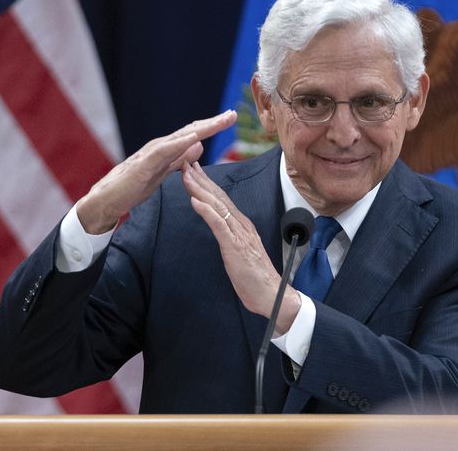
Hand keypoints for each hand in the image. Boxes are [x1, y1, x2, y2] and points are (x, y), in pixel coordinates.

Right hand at [77, 110, 236, 233]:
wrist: (108, 200)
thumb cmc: (134, 186)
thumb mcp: (164, 171)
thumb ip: (180, 158)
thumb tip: (198, 145)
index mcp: (168, 150)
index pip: (194, 135)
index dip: (212, 127)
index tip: (231, 119)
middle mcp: (161, 146)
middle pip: (191, 131)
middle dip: (213, 123)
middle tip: (233, 114)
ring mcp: (151, 154)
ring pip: (180, 137)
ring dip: (201, 129)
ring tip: (219, 122)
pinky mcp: (143, 165)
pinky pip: (163, 152)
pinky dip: (179, 143)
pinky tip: (193, 138)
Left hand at [182, 161, 300, 333]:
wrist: (272, 295)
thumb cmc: (255, 278)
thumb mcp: (239, 252)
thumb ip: (231, 237)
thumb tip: (220, 228)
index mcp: (242, 225)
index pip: (221, 199)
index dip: (206, 184)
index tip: (193, 170)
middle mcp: (241, 225)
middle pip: (218, 197)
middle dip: (200, 179)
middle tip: (185, 161)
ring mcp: (239, 234)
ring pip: (217, 206)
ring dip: (200, 189)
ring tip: (186, 175)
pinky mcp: (235, 246)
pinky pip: (219, 225)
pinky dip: (206, 211)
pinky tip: (195, 202)